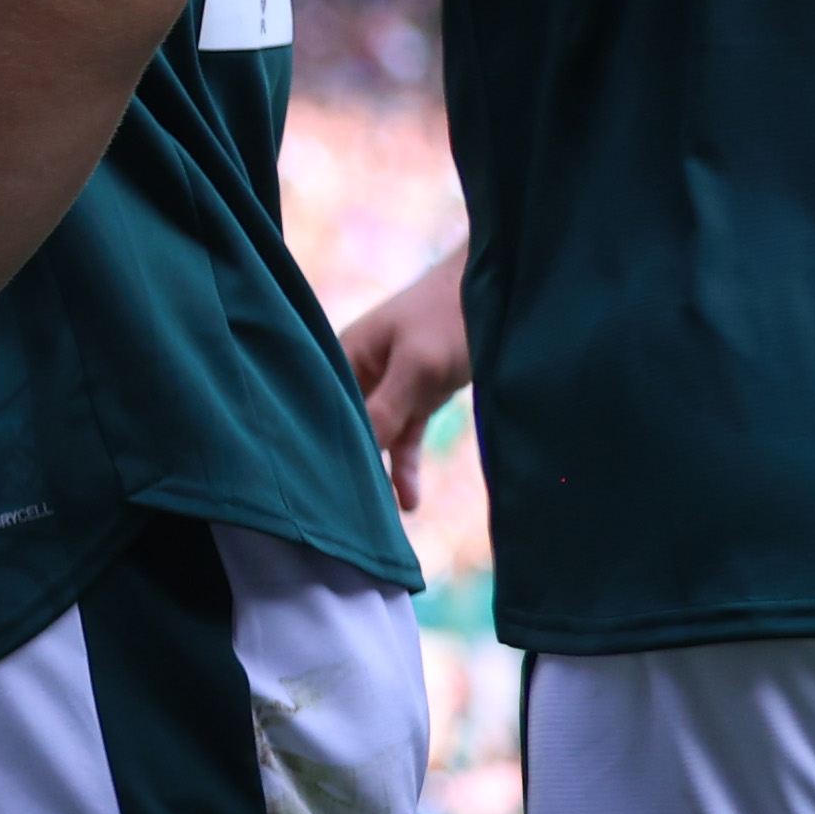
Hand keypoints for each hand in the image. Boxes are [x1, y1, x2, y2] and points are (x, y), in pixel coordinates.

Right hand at [340, 244, 472, 510]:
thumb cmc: (448, 318)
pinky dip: (405, 467)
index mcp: (345, 355)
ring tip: (379, 520)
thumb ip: (385, 409)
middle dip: (347, 465)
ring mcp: (388, 385)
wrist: (496, 293)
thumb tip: (355, 453)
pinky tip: (408, 502)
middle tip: (345, 516)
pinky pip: (403, 438)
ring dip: (378, 473)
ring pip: (376, 437)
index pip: (322, 407)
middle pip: (346, 426)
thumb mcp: (416, 366)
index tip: (319, 488)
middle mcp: (359, 371)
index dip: (318, 444)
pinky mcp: (415, 396)